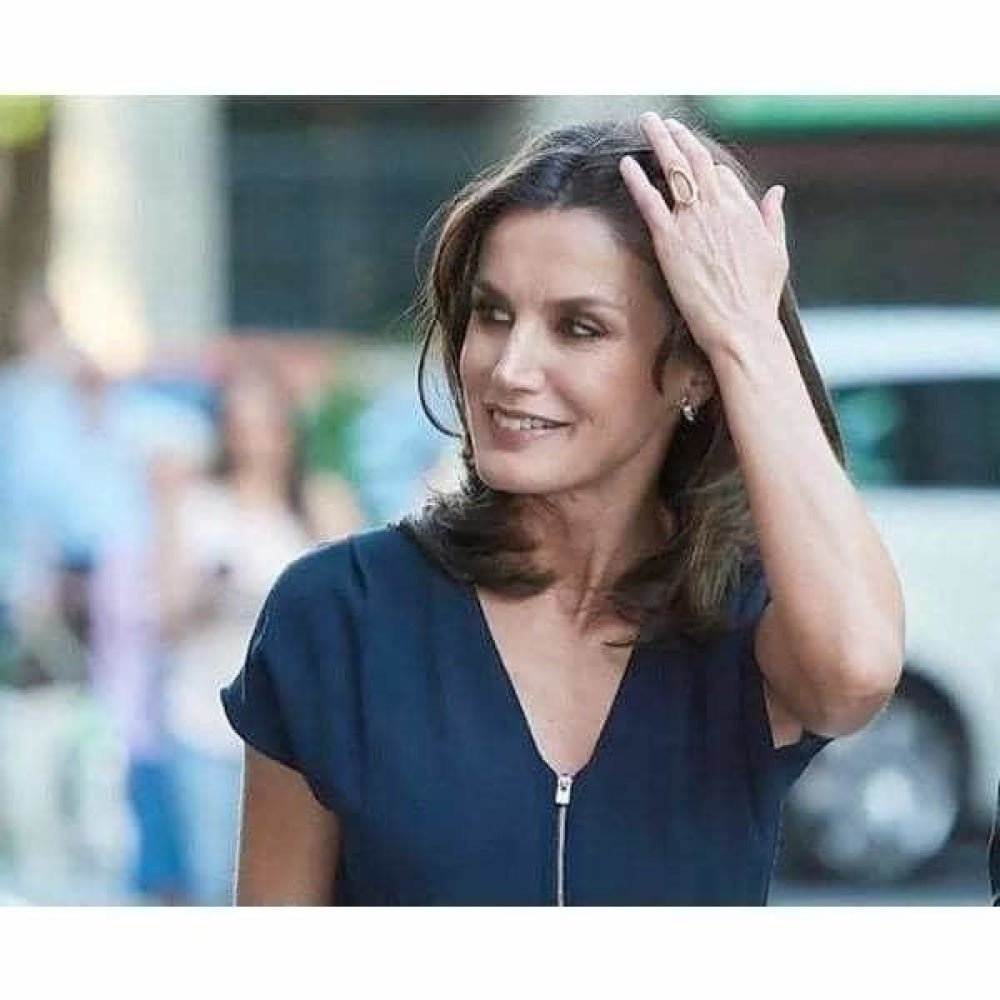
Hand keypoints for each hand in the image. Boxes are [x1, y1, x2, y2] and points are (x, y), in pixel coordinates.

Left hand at [619, 112, 788, 359]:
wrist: (741, 326)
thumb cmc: (759, 298)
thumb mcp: (776, 252)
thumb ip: (773, 218)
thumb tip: (777, 192)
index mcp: (743, 210)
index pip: (722, 176)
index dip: (707, 169)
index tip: (693, 163)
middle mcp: (718, 209)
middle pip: (697, 160)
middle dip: (680, 137)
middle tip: (665, 122)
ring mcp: (693, 223)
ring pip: (674, 170)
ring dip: (660, 141)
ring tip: (648, 122)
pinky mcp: (670, 241)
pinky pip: (650, 202)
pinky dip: (637, 180)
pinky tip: (626, 163)